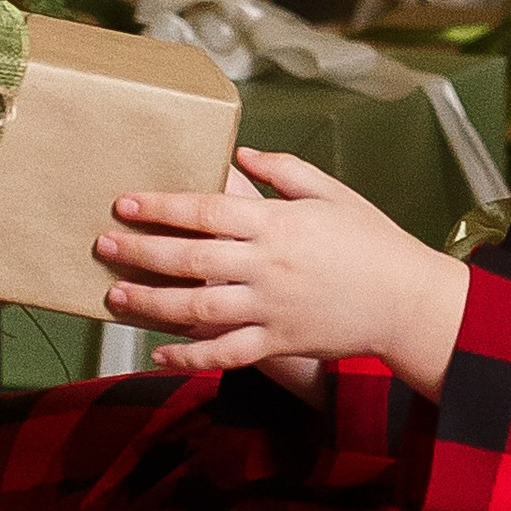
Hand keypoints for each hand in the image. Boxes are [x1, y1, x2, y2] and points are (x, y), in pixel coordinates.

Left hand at [97, 151, 469, 399]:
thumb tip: (240, 154)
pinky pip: (225, 352)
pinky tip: (160, 353)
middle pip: (190, 258)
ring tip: (115, 295)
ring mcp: (271, 307)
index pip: (206, 210)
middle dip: (140, 252)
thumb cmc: (370, 240)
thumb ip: (284, 171)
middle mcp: (267, 265)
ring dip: (151, 303)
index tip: (124, 202)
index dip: (161, 207)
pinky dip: (190, 356)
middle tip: (103, 245)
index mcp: (277, 223)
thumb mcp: (331, 193)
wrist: (407, 300)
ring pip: (197, 308)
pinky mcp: (279, 342)